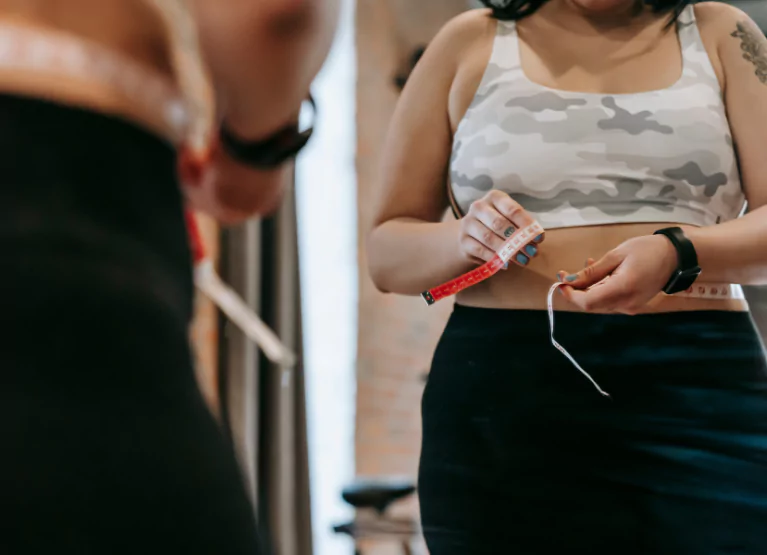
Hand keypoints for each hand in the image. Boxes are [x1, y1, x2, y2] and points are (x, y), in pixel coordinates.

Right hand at [458, 190, 543, 266]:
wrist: (470, 235)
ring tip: (522, 260)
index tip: (540, 239)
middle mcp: (478, 207)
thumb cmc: (497, 225)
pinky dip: (495, 258)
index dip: (527, 225)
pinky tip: (506, 264)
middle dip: (517, 240)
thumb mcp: (510, 220)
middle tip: (531, 252)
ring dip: (507, 251)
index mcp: (494, 197)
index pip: (512, 210)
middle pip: (499, 224)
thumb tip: (536, 240)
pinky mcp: (463, 240)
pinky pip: (480, 250)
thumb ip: (523, 228)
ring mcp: (468, 223)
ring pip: (489, 238)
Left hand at [556, 235, 678, 314]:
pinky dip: (600, 289)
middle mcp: (626, 304)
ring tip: (588, 265)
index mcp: (622, 289)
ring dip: (587, 288)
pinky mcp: (633, 305)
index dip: (571, 295)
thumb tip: (568, 280)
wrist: (676, 256)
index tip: (561, 281)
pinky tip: (600, 273)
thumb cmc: (647, 250)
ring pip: (599, 303)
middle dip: (576, 290)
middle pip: (591, 305)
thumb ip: (591, 272)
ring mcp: (630, 307)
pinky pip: (610, 301)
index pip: (587, 302)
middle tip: (565, 273)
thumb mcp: (616, 255)